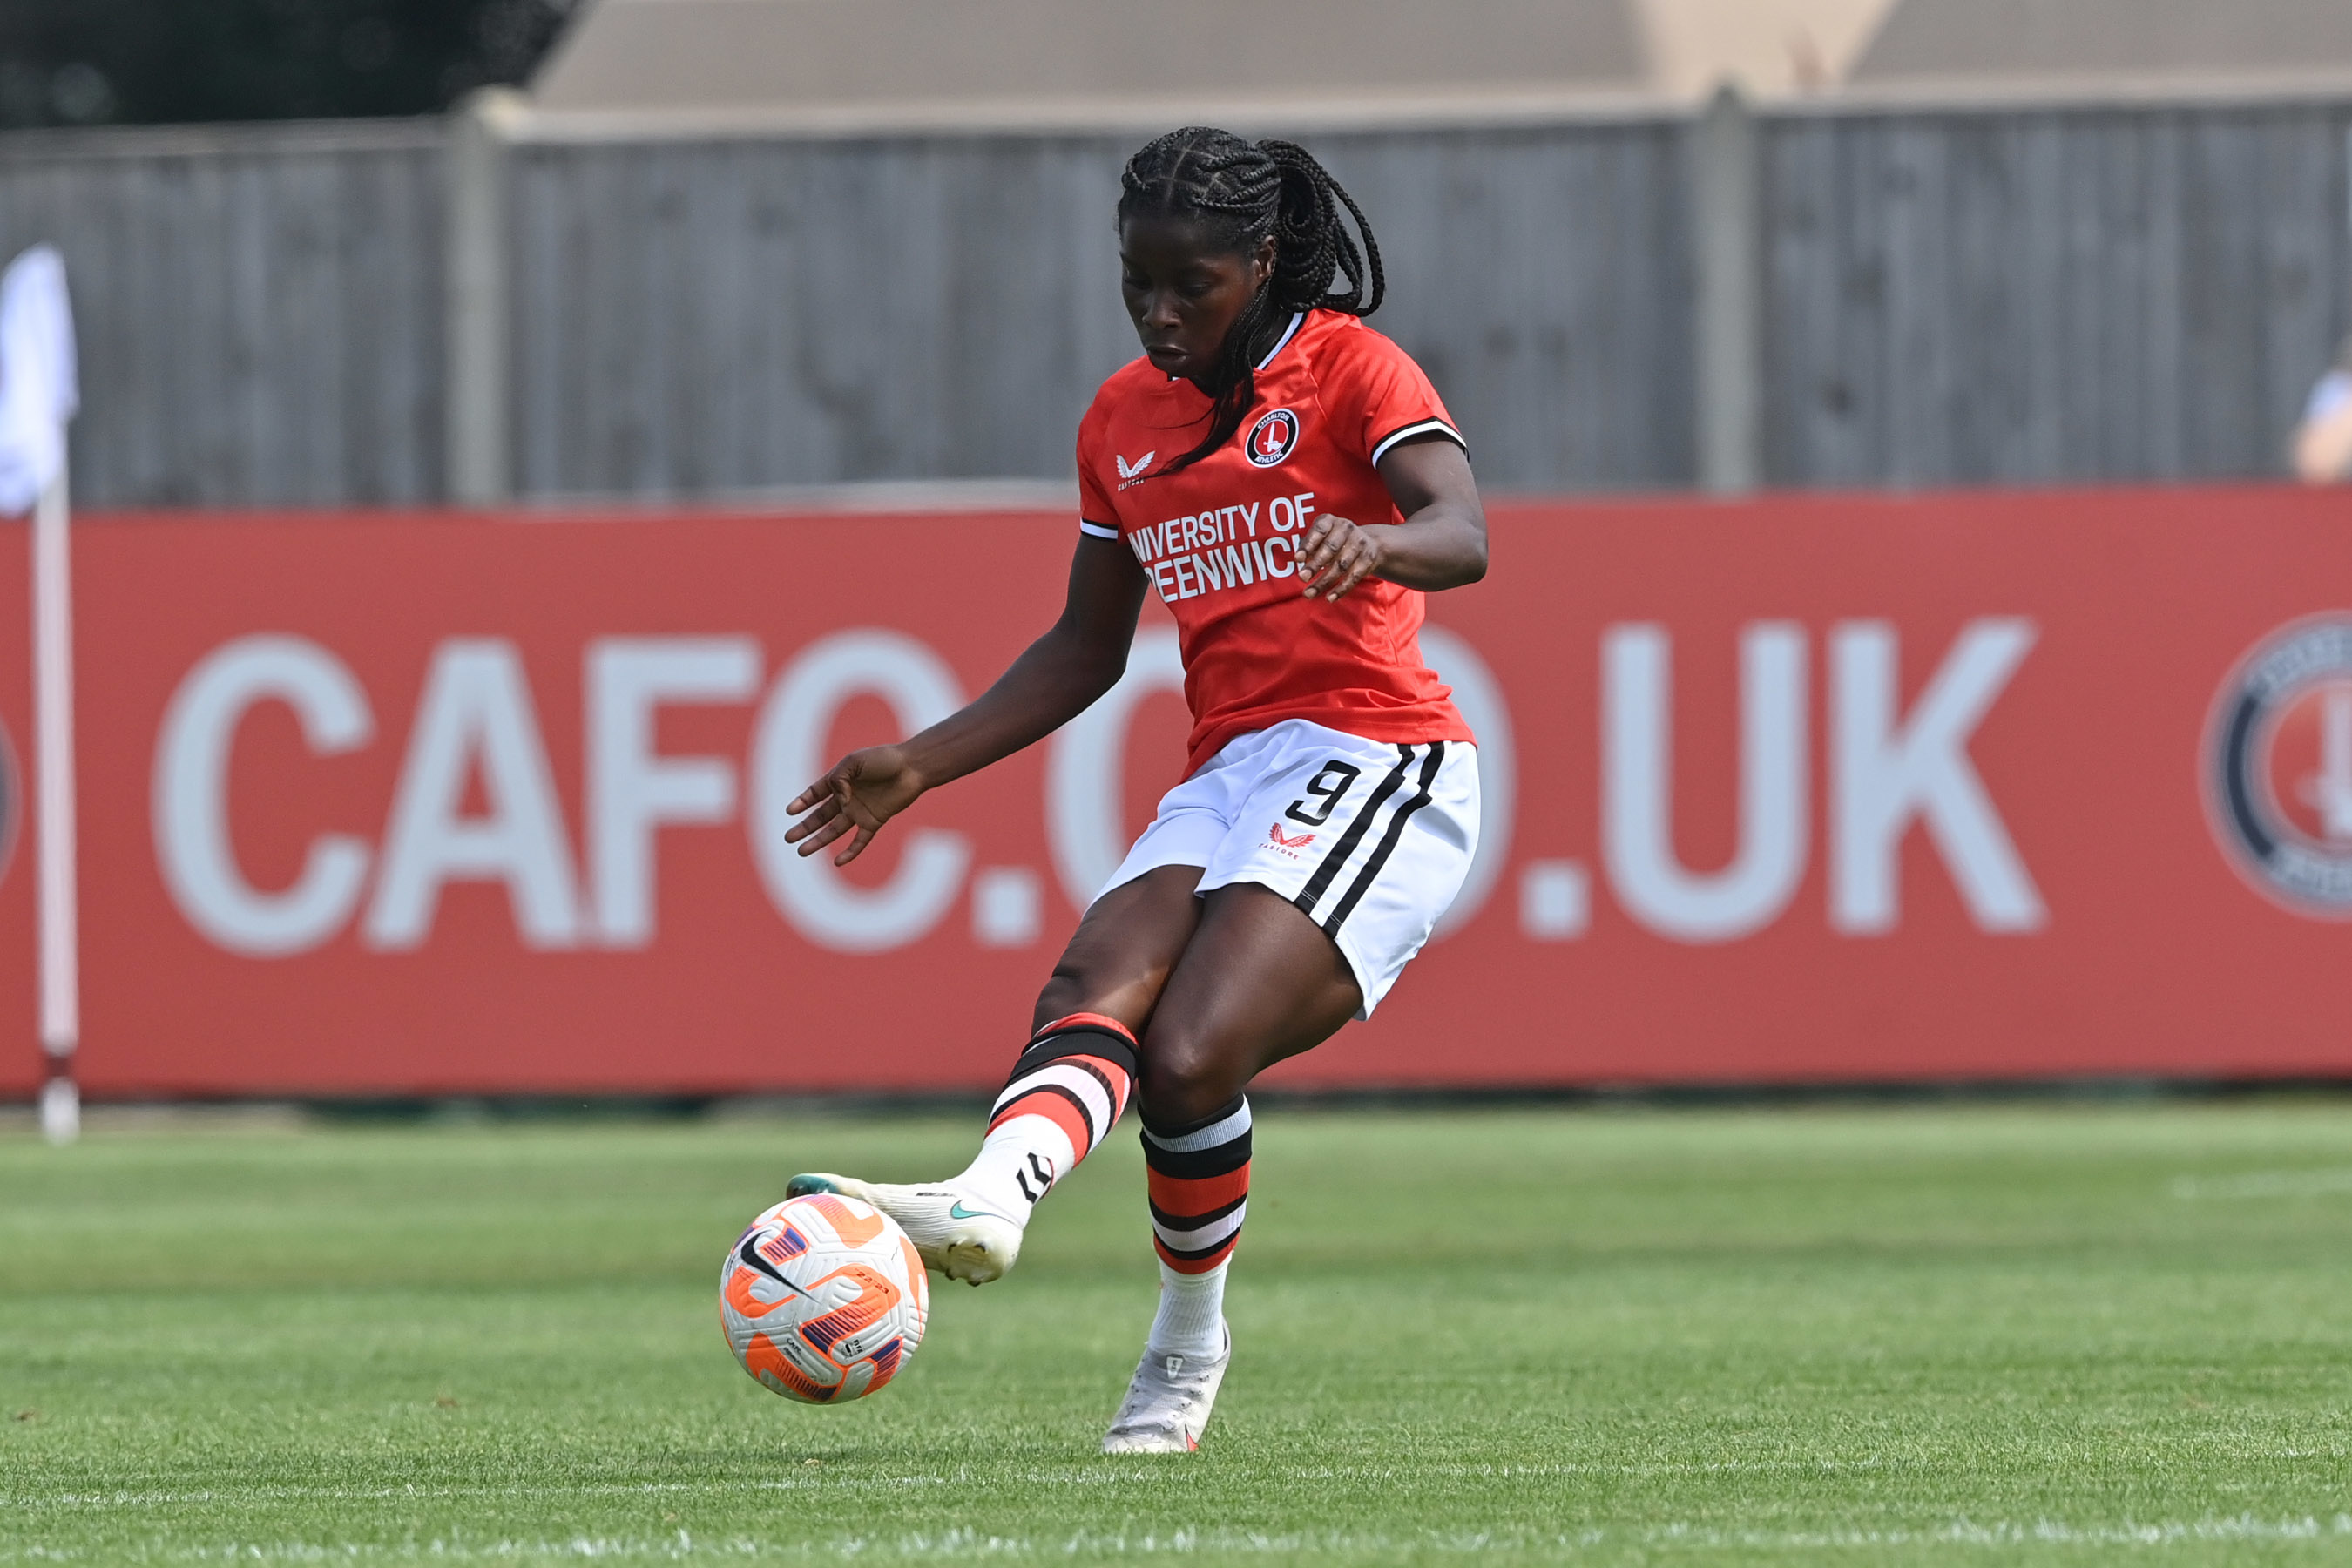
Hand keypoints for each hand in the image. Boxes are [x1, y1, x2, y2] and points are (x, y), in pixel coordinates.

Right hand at [782, 746, 925, 865]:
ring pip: (834, 831)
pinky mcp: (874, 821)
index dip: (802, 802)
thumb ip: (839, 778)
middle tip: (787, 838)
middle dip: (804, 827)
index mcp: (840, 779)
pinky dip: (850, 852)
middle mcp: (847, 798)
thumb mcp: (854, 761)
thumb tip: (839, 801)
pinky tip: (838, 862)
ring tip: (801, 852)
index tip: (789, 812)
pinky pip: (860, 840)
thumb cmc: (884, 759)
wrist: (911, 767)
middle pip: (820, 816)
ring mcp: (860, 811)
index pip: (815, 793)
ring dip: (818, 841)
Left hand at [1296, 513, 1384, 600]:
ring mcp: (1359, 544)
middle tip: (1302, 578)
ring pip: (1341, 566)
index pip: (1319, 530)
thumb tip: (1299, 561)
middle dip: (1315, 565)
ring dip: (1324, 582)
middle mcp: (1346, 528)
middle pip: (1331, 549)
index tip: (1297, 559)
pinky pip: (1353, 577)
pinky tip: (1329, 598)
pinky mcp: (1368, 559)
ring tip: (1309, 593)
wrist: (1370, 542)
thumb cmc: (1334, 540)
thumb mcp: (1321, 536)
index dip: (1308, 544)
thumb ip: (1308, 546)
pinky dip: (1341, 589)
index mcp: (1331, 521)